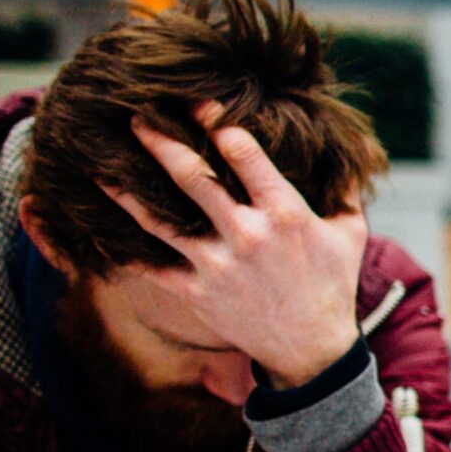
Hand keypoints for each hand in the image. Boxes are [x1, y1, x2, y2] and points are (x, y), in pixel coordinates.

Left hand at [107, 100, 368, 387]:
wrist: (312, 350)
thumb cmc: (333, 285)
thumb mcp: (351, 233)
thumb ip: (345, 189)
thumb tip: (347, 149)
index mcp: (285, 213)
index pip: (244, 153)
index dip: (215, 121)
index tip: (194, 101)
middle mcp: (247, 235)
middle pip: (192, 177)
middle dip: (161, 142)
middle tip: (136, 115)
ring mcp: (218, 266)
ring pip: (160, 220)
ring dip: (127, 191)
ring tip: (101, 167)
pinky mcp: (197, 294)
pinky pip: (152, 267)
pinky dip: (125, 249)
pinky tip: (99, 229)